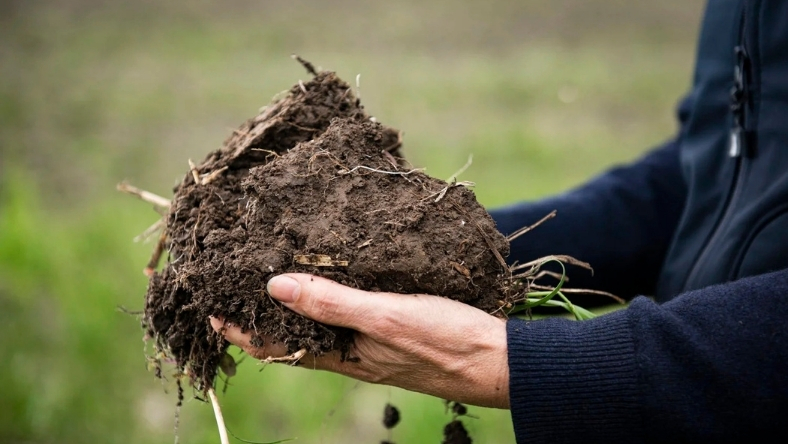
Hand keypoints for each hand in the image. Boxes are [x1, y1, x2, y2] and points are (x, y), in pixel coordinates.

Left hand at [210, 273, 509, 408]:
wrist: (497, 360)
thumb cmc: (444, 340)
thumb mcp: (385, 317)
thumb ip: (332, 304)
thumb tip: (274, 286)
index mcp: (342, 354)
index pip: (273, 345)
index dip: (238, 329)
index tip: (208, 307)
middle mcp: (350, 352)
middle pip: (291, 335)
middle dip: (258, 314)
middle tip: (232, 285)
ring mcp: (371, 343)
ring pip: (318, 325)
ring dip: (290, 304)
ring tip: (270, 277)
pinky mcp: (392, 329)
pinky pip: (346, 316)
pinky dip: (326, 298)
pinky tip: (333, 279)